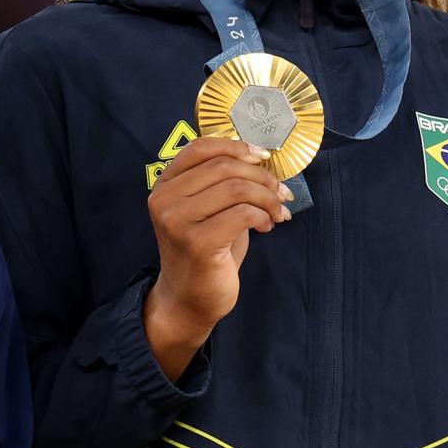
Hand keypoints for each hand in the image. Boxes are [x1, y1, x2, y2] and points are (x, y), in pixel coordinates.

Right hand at [142, 137, 291, 379]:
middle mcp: (165, 200)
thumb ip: (223, 183)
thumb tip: (261, 159)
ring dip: (268, 198)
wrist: (189, 300)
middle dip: (262, 177)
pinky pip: (243, 214)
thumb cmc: (205, 252)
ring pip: (237, 189)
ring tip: (277, 213)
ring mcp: (177, 221)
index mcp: (165, 185)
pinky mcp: (198, 243)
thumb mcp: (208, 210)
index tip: (263, 157)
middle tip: (282, 193)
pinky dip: (264, 216)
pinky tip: (266, 227)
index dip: (236, 146)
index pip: (200, 148)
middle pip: (224, 167)